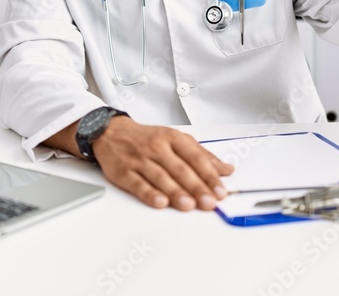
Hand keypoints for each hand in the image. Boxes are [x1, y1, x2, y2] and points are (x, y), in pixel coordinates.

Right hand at [92, 116, 233, 210]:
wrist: (111, 133)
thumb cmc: (147, 138)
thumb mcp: (176, 139)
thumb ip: (202, 155)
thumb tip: (226, 170)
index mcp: (173, 138)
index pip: (195, 157)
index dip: (209, 175)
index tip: (220, 191)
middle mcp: (157, 147)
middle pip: (180, 169)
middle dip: (197, 187)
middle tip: (209, 202)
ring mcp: (140, 159)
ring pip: (161, 177)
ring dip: (176, 192)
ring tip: (189, 204)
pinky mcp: (124, 172)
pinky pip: (138, 183)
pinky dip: (150, 193)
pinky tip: (160, 202)